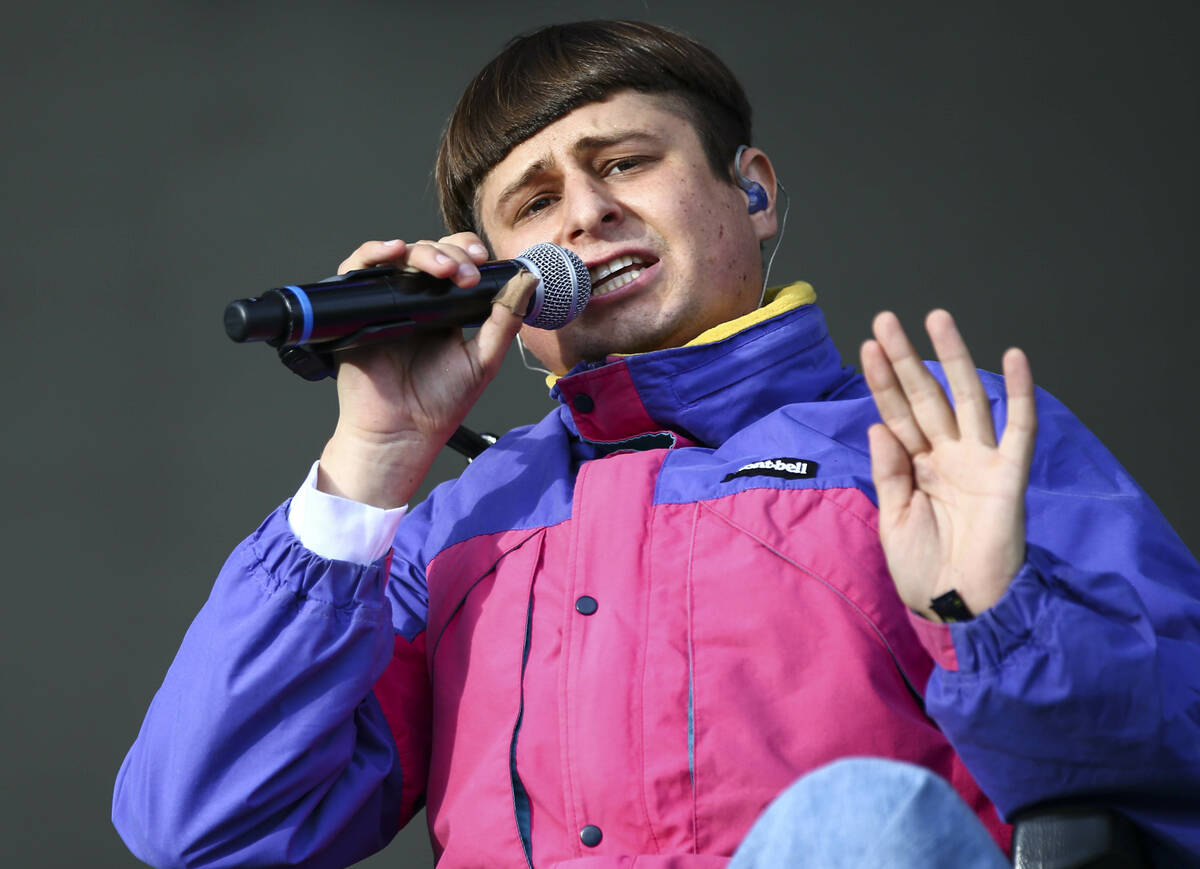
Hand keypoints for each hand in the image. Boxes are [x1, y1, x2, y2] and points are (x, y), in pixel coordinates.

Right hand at [317, 233, 526, 507]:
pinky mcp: (358, 308)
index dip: (466, 252)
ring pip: (399, 256)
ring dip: (423, 252)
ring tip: (442, 269)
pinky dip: (373, 253)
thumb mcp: (483, 360)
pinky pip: (359, 270)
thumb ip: (505, 322)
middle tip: (465, 273)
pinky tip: (393, 252)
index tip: (482, 260)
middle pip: (429, 253)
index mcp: (445, 308)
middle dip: (450, 253)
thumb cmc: (440, 403)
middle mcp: (414, 301)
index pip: (455, 261)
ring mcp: (386, 302)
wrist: (402, 433)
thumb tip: (528, 281)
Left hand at [860, 310, 1037, 619]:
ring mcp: (979, 461)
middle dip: (905, 359)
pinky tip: (1012, 356)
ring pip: (967, 398)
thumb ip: (888, 471)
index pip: (897, 413)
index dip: (883, 381)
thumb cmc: (924, 571)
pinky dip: (1020, 392)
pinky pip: (1019, 427)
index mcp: (916, 467)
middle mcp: (947, 456)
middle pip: (924, 397)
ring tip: (936, 319)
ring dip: (953, 358)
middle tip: (885, 320)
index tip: (866, 346)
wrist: (959, 609)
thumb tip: (878, 423)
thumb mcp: (894, 520)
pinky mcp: (1009, 474)